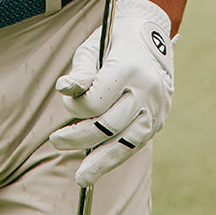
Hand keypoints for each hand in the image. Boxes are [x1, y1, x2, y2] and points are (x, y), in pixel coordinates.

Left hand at [49, 0, 174, 186]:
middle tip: (56, 141)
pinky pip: (136, 144)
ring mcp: (156, 107)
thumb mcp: (93, 48)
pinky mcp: (159, 119)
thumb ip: (81, 72)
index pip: (96, 102)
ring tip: (81, 178)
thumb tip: (63, 89)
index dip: (75, 107)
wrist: (153, 36)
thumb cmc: (114, 41)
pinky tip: (99, 168)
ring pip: (126, 142)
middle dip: (79, 137)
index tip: (67, 100)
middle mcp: (146, 90)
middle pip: (108, 125)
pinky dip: (116, 157)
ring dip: (101, 162)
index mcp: (129, 68)